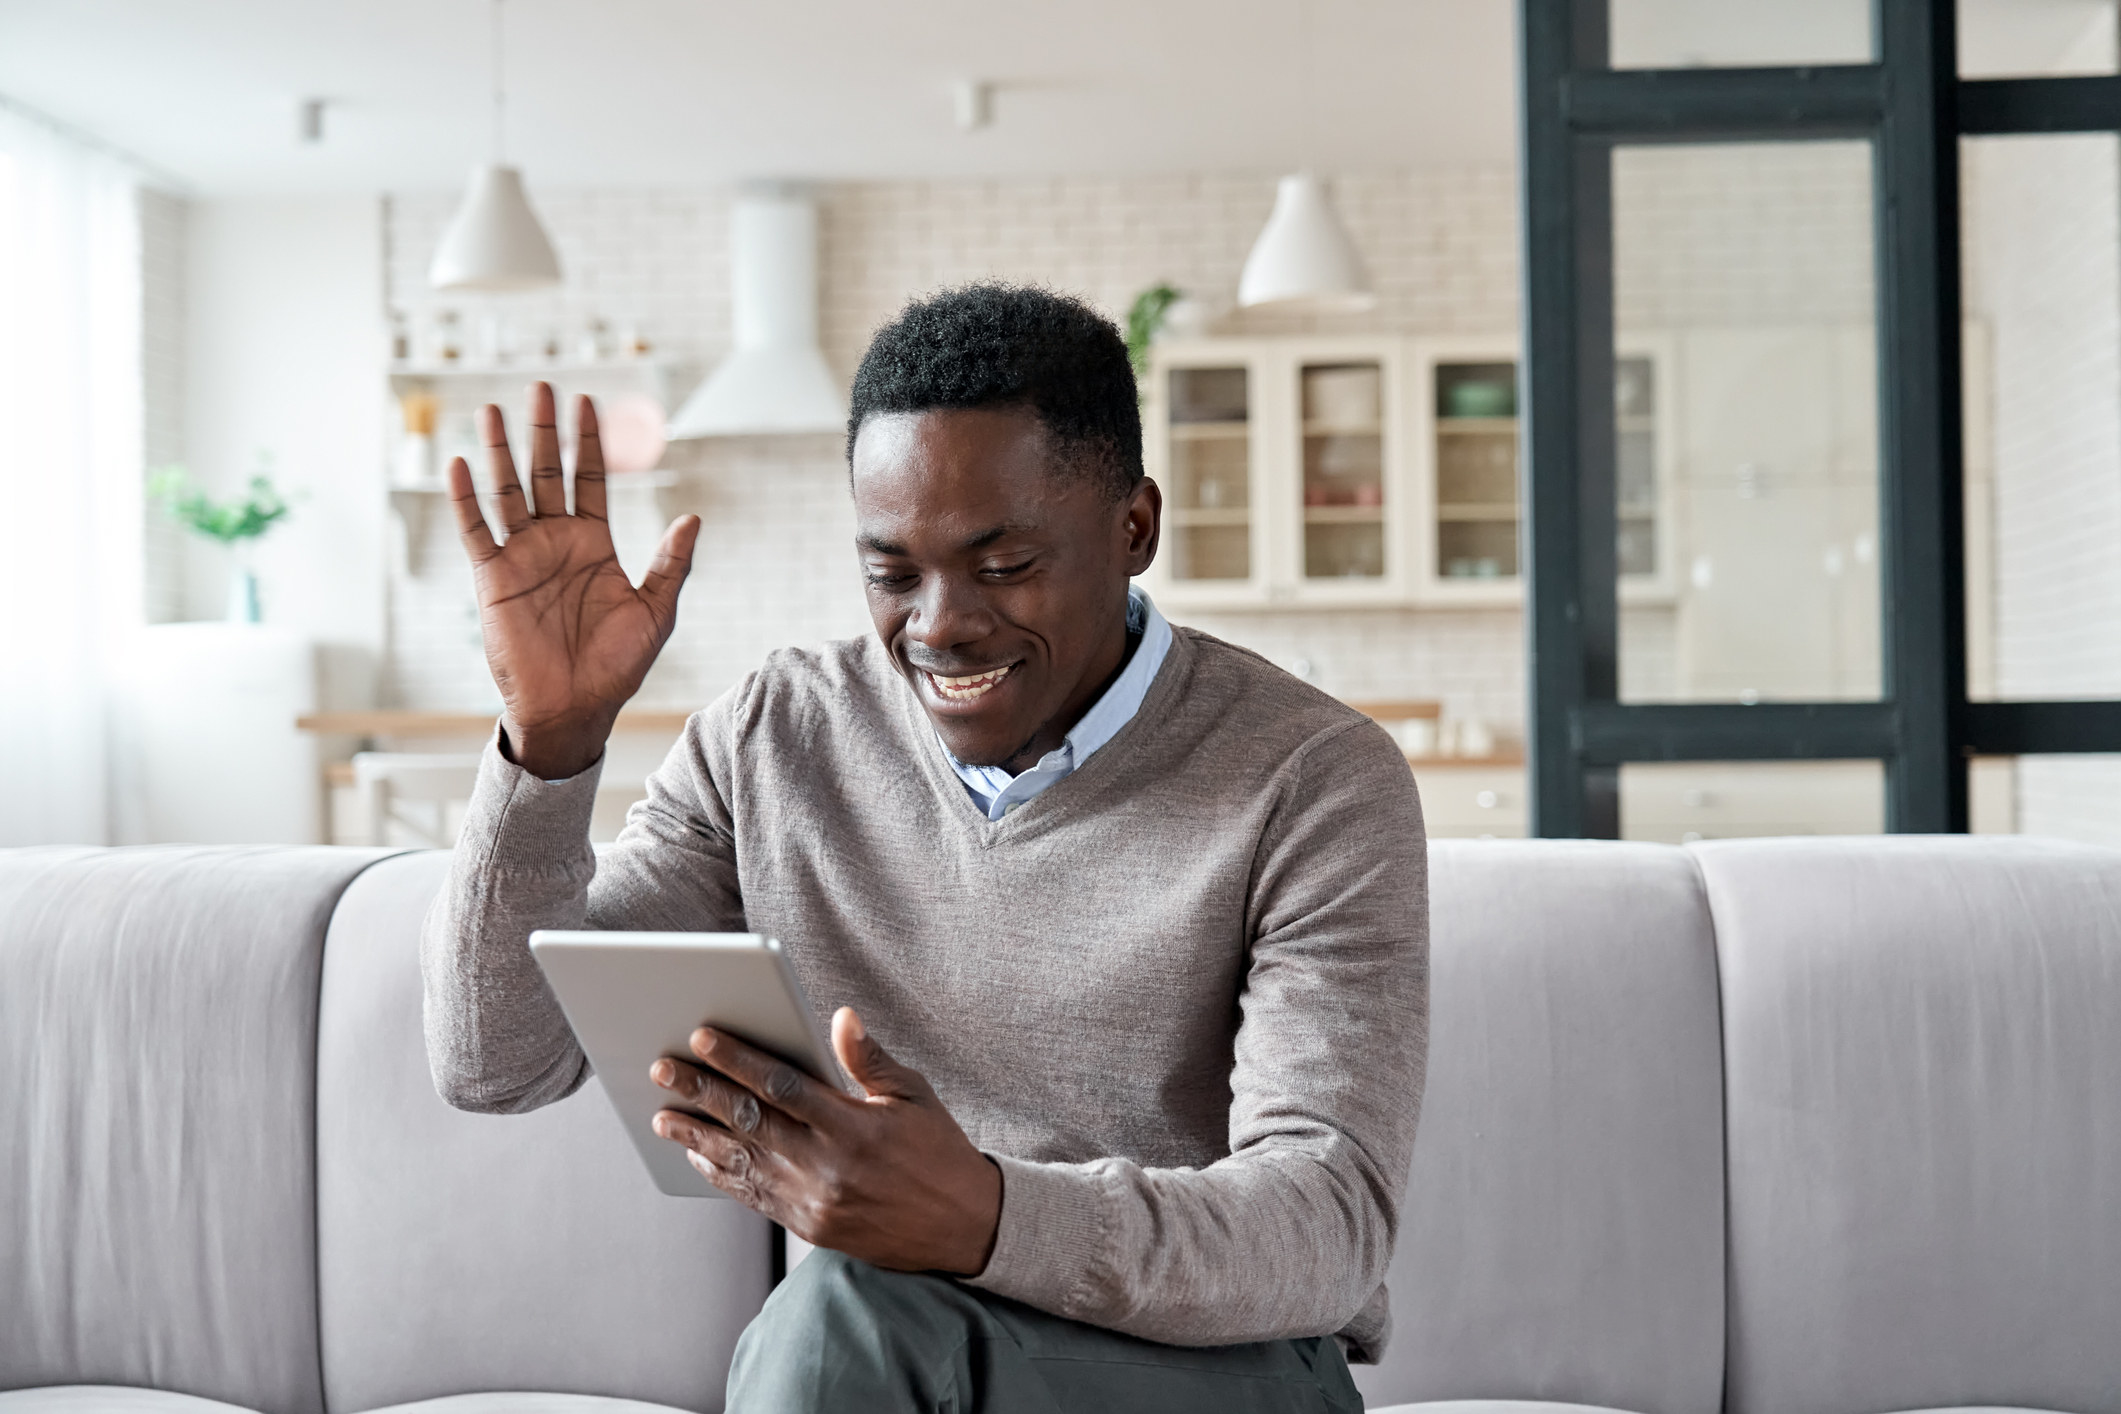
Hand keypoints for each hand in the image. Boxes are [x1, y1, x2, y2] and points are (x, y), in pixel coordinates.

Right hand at [449, 382, 700, 779]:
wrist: (574, 707)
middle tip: (541, 387)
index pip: (589, 479)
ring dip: (499, 451)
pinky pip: (476, 531)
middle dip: (543, 431)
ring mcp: (521, 556)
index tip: (587, 402)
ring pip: (506, 492)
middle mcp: (554, 541)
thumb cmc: (616, 665)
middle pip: (545, 473)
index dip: (587, 441)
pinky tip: (460, 464)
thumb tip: (694, 518)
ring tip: (492, 410)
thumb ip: (671, 564)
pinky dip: (465, 499)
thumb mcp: (656, 611)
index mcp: (593, 543)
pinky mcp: (492, 578)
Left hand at [650, 1007, 1002, 1275]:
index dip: (738, 1059)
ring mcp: (813, 1200)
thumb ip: (870, 1060)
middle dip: (701, 1091)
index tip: (702, 1036)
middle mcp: (827, 1165)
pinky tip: (698, 1155)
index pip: (782, 1085)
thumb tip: (840, 1017)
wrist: (961, 1227)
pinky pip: (753, 1196)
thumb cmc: (938, 1150)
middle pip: (749, 1121)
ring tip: (662, 1115)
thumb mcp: (914, 1096)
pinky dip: (722, 1174)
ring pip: (741, 1162)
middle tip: (662, 1068)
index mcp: (853, 1126)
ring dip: (696, 1136)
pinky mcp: (808, 1226)